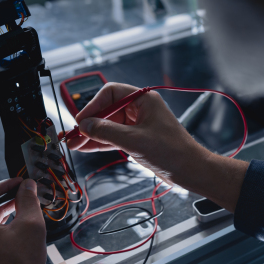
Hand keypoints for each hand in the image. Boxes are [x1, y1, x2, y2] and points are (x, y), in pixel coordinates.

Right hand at [66, 83, 207, 185]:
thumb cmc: (173, 152)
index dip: (94, 106)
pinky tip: (87, 147)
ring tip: (74, 144)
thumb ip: (107, 131)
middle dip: (90, 123)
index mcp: (144, 99)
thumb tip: (86, 125)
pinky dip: (101, 142)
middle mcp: (141, 109)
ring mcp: (139, 124)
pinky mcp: (138, 139)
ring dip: (92, 135)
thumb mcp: (134, 140)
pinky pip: (114, 137)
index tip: (81, 120)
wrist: (190, 170)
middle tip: (73, 135)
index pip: (111, 93)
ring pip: (109, 125)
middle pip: (108, 109)